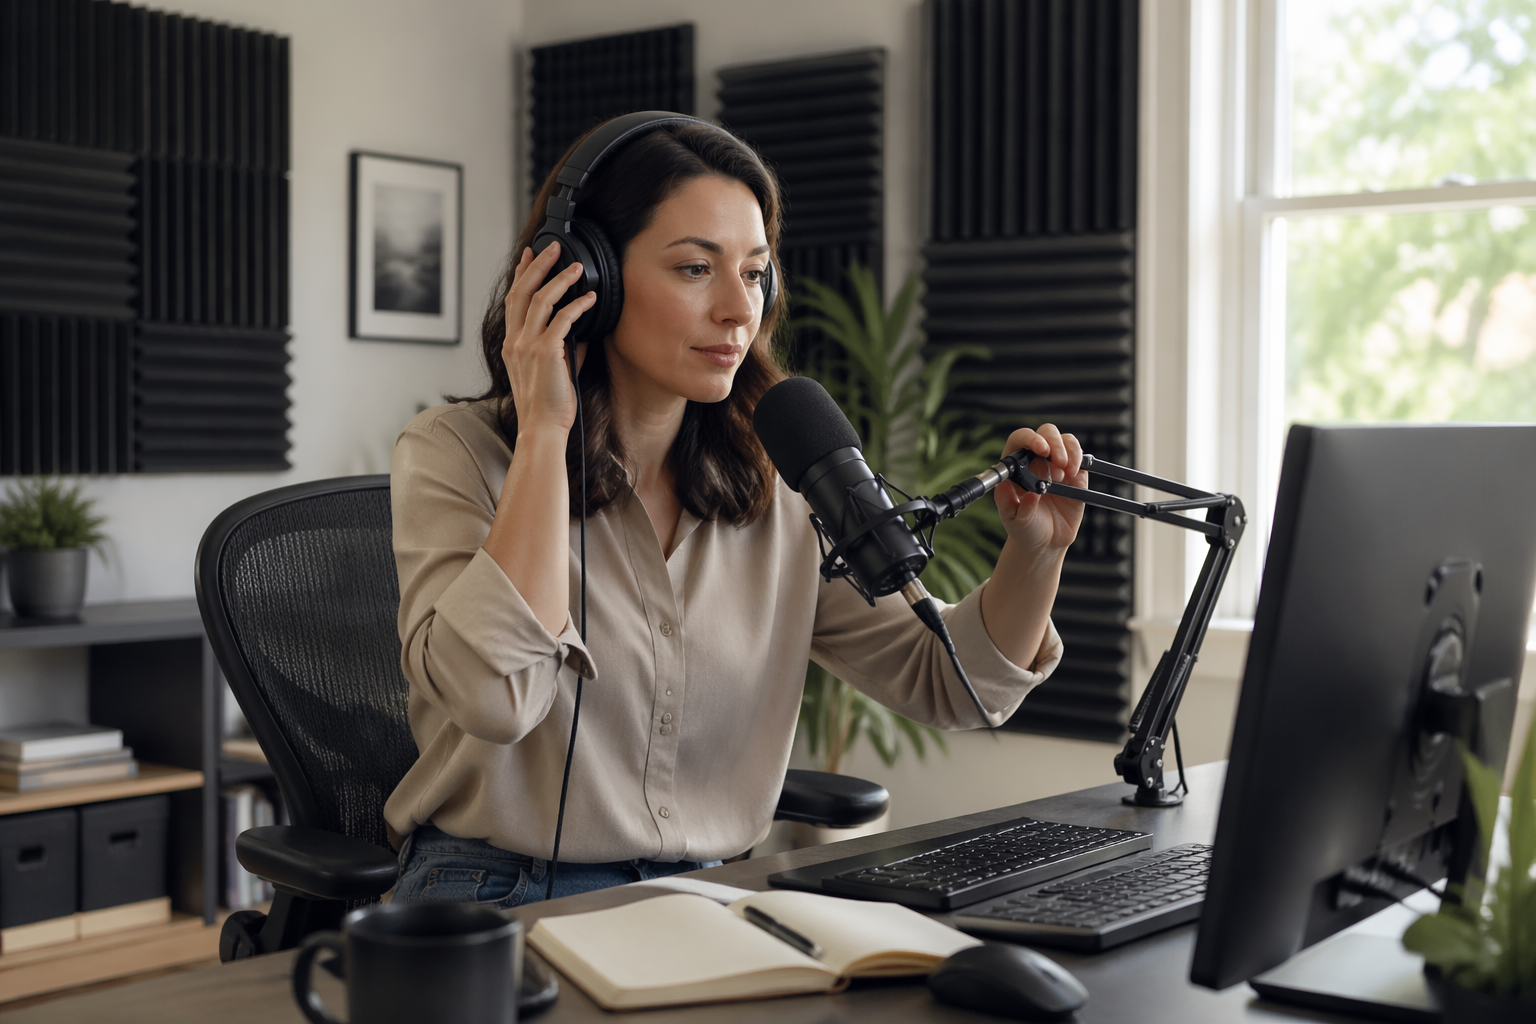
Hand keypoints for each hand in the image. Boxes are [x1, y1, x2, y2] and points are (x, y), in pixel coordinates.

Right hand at [502, 243, 596, 433]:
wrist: (541, 427)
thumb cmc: (547, 404)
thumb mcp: (551, 369)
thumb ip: (562, 346)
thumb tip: (581, 328)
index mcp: (512, 344)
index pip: (513, 300)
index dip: (521, 274)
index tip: (529, 255)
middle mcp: (516, 341)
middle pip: (522, 291)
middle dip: (538, 265)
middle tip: (553, 247)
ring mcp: (528, 345)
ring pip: (541, 299)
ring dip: (560, 279)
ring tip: (576, 267)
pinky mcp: (545, 353)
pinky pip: (562, 319)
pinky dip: (578, 305)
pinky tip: (590, 299)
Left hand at [993, 424, 1086, 555]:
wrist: (1046, 543)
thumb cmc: (1025, 529)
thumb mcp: (1014, 520)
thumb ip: (1010, 504)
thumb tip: (1012, 488)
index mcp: (1017, 466)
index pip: (1020, 440)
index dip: (1029, 438)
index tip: (1040, 448)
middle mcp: (1037, 461)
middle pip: (1046, 433)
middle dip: (1053, 441)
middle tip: (1057, 460)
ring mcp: (1057, 465)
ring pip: (1066, 440)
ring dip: (1068, 450)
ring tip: (1066, 471)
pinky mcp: (1076, 474)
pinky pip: (1079, 457)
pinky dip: (1078, 459)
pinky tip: (1073, 474)